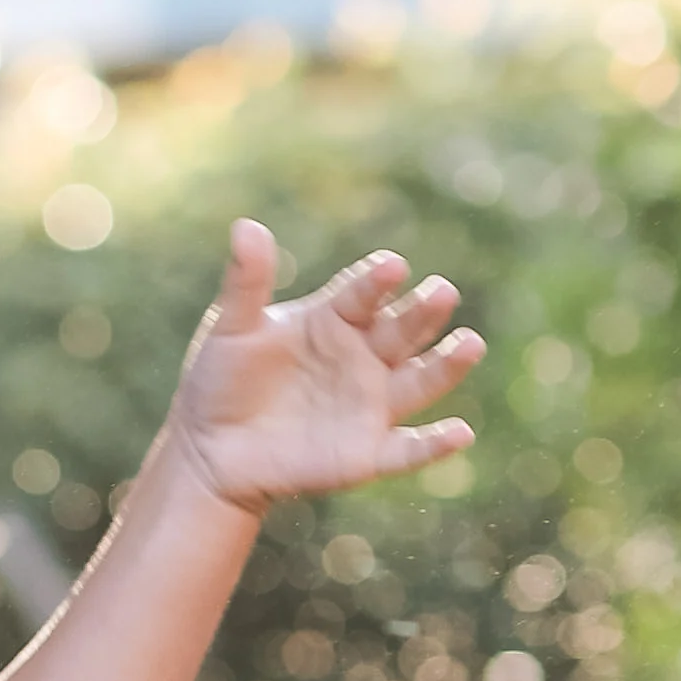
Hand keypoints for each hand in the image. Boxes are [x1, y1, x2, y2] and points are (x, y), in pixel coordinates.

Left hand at [165, 221, 480, 515]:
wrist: (211, 450)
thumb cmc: (222, 382)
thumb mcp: (231, 330)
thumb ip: (246, 283)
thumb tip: (245, 227)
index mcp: (336, 318)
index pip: (364, 293)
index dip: (377, 280)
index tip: (391, 267)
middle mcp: (365, 356)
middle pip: (403, 329)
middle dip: (423, 312)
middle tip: (441, 292)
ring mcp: (371, 404)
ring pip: (420, 381)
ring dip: (447, 365)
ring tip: (470, 344)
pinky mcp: (368, 453)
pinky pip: (408, 450)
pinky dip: (434, 445)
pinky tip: (460, 433)